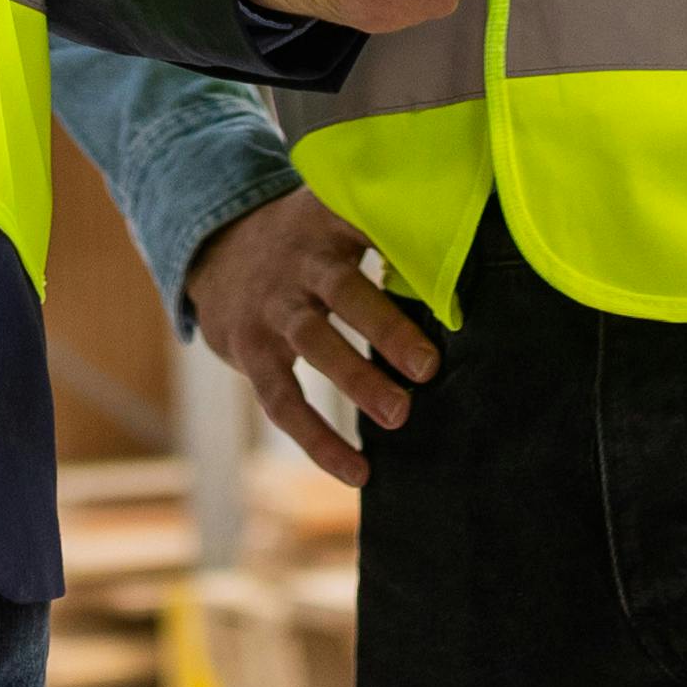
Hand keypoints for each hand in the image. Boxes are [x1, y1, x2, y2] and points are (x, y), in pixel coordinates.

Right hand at [186, 188, 429, 487]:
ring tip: (399, 416)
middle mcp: (300, 262)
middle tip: (429, 367)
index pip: (370, 225)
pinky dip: (319, 440)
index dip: (406, 245)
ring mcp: (272, 308)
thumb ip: (389, 229)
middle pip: (343, 291)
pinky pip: (283, 401)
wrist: (216, 251)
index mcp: (330, 222)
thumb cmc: (307, 242)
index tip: (449, 272)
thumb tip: (470, 247)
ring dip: (356, 381)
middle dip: (386, 328)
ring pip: (314, 342)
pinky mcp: (251, 352)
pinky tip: (356, 471)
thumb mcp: (336, 214)